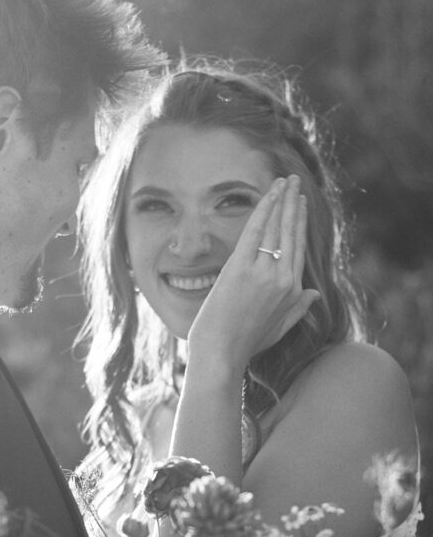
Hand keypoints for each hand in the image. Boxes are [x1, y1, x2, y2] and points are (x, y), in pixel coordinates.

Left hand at [186, 175, 319, 371]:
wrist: (221, 355)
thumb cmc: (245, 345)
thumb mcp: (279, 328)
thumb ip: (298, 309)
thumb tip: (315, 295)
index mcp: (293, 291)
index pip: (298, 247)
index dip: (299, 222)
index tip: (299, 203)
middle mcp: (284, 279)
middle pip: (291, 232)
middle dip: (293, 203)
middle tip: (294, 182)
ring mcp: (264, 273)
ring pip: (276, 228)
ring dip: (280, 200)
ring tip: (283, 181)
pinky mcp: (242, 269)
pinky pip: (256, 231)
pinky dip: (264, 209)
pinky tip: (269, 194)